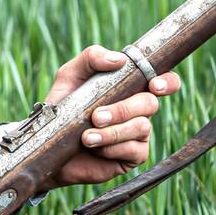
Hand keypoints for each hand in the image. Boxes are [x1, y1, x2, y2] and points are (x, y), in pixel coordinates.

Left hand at [37, 44, 181, 190]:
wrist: (47, 145)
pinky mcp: (132, 156)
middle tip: (96, 117)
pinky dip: (112, 148)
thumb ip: (91, 58)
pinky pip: (134, 150)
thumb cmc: (62, 106)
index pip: (164, 81)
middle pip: (150, 104)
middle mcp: (139, 110)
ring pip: (142, 127)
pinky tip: (94, 148)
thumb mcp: (70, 76)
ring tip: (86, 137)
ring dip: (112, 132)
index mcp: (131, 88)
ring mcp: (138, 133)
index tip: (155, 86)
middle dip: (122, 110)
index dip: (168, 82)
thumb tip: (119, 60)